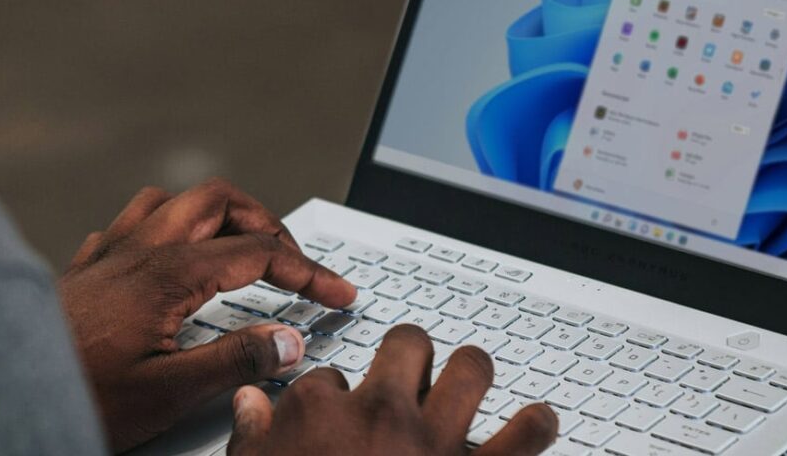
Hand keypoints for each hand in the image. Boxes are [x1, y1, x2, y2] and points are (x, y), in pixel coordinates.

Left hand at [58, 178, 356, 451]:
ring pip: (173, 201)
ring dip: (216, 215)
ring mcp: (108, 253)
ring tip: (240, 246)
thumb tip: (288, 341)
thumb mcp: (168, 393)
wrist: (1, 392)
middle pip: (219, 201)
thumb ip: (235, 363)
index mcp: (167, 273)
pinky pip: (131, 223)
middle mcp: (138, 250)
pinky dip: (166, 229)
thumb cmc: (75, 395)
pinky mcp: (84, 269)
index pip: (259, 253)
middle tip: (294, 262)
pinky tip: (168, 258)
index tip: (337, 294)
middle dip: (267, 223)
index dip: (309, 272)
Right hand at [228, 325, 558, 455]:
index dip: (332, 395)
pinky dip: (536, 427)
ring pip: (471, 368)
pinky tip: (537, 422)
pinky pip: (524, 437)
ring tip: (467, 379)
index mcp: (320, 413)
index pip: (327, 376)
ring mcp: (435, 443)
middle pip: (407, 344)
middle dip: (408, 352)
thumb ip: (253, 439)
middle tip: (407, 372)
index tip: (332, 416)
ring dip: (471, 372)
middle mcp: (382, 414)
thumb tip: (250, 407)